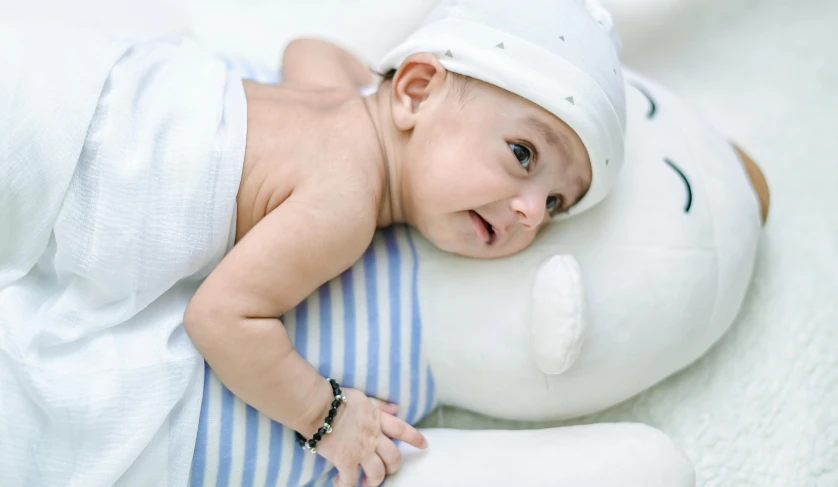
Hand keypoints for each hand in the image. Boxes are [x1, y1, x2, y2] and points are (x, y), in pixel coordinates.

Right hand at [311, 388, 426, 486]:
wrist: (318, 407)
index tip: (424, 445)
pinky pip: (351, 480)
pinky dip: (347, 485)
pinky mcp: (345, 461)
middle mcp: (373, 437)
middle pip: (393, 458)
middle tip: (386, 471)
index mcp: (378, 420)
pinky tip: (340, 483)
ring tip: (365, 482)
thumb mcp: (363, 398)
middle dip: (392, 468)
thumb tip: (396, 408)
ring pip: (377, 473)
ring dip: (373, 481)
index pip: (402, 430)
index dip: (415, 438)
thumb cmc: (336, 399)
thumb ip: (380, 405)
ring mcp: (361, 451)